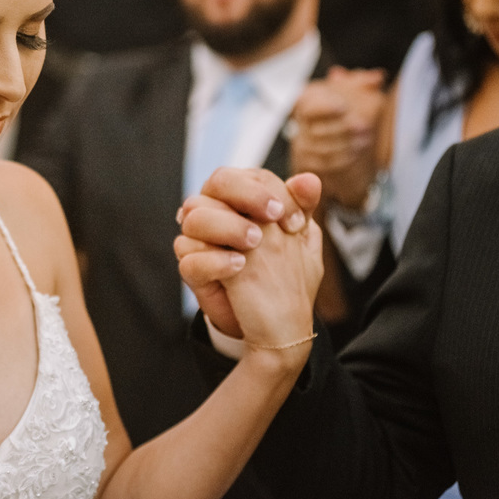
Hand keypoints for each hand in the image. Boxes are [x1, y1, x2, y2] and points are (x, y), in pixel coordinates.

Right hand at [175, 168, 320, 338]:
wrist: (271, 322)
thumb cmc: (281, 275)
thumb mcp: (299, 240)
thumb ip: (301, 208)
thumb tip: (309, 179)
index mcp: (242, 199)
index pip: (250, 175)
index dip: (272, 191)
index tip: (295, 221)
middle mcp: (216, 212)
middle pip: (218, 181)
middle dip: (248, 196)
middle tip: (272, 219)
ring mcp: (199, 239)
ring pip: (196, 216)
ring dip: (229, 227)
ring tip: (254, 245)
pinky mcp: (191, 268)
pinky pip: (189, 255)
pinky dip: (215, 260)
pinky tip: (238, 266)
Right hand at [289, 67, 385, 208]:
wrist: (341, 136)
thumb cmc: (345, 109)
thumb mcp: (353, 91)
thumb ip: (363, 83)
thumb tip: (376, 78)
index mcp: (306, 101)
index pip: (307, 106)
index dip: (323, 107)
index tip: (342, 107)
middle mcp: (300, 123)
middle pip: (316, 130)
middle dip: (342, 129)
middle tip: (364, 126)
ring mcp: (302, 144)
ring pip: (321, 149)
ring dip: (346, 145)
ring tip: (365, 140)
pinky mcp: (308, 161)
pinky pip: (324, 164)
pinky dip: (342, 158)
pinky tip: (357, 152)